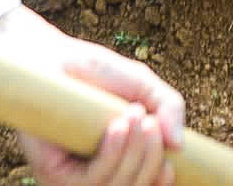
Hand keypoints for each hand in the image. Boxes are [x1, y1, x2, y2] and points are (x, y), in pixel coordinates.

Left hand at [0, 6, 185, 185]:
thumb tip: (180, 145)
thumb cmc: (96, 72)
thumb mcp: (142, 85)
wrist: (53, 58)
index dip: (161, 180)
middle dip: (151, 158)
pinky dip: (111, 156)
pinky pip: (90, 180)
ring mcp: (75, 178)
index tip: (172, 164)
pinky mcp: (52, 174)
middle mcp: (98, 174)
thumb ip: (168, 108)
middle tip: (150, 122)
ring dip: (134, 153)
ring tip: (135, 115)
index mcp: (121, 159)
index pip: (145, 183)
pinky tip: (117, 128)